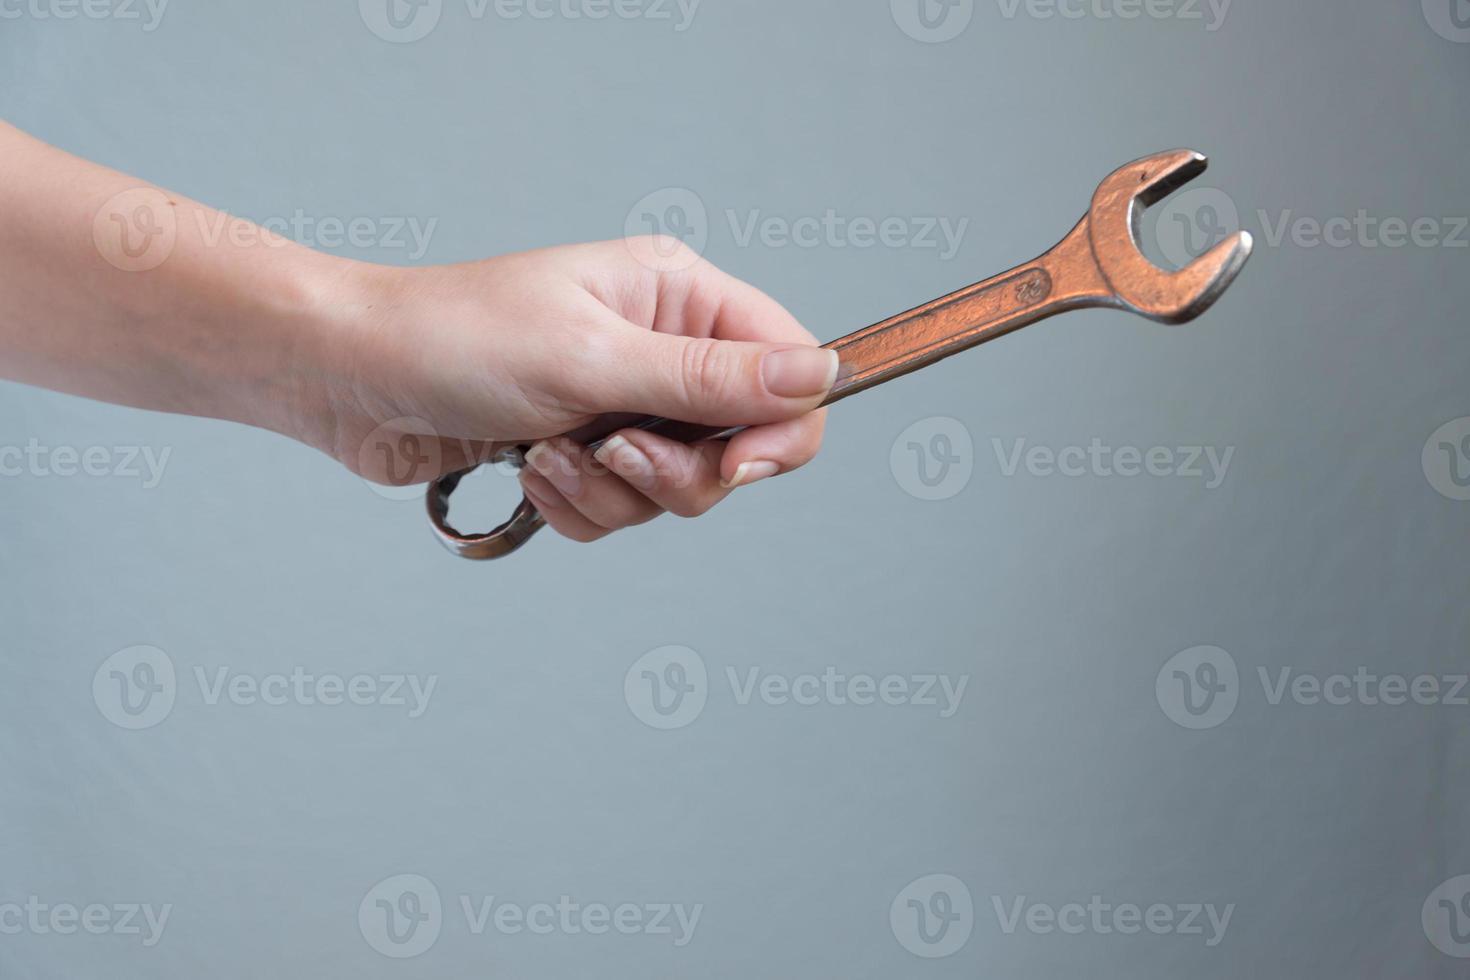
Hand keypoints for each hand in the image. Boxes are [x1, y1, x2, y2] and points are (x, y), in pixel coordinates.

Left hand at [311, 238, 835, 542]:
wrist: (348, 377)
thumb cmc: (455, 337)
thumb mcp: (592, 358)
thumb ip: (710, 379)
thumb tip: (820, 374)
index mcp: (678, 297)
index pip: (787, 365)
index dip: (783, 426)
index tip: (741, 465)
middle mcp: (662, 350)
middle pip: (740, 444)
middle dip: (676, 470)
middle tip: (614, 452)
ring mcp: (623, 406)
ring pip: (678, 490)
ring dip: (612, 492)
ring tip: (550, 455)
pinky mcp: (583, 455)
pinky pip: (623, 513)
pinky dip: (578, 508)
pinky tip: (530, 471)